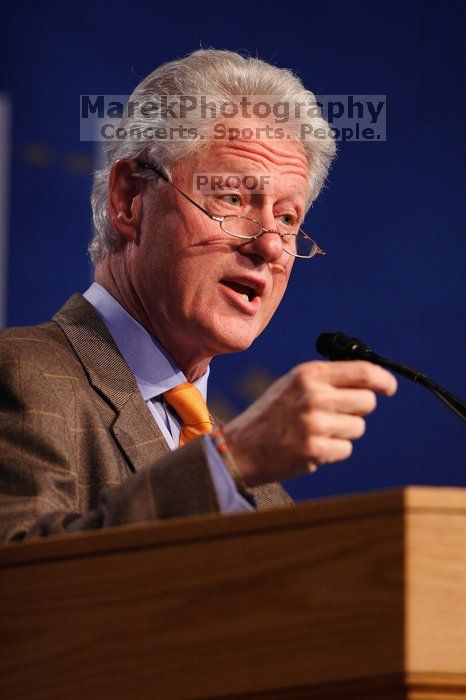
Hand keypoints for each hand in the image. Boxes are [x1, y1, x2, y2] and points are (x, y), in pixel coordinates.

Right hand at [223, 360, 396, 486]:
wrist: (240, 448)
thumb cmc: (272, 414)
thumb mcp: (293, 384)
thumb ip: (327, 379)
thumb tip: (371, 380)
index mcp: (308, 374)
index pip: (362, 372)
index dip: (383, 380)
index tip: (389, 387)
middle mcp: (314, 396)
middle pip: (367, 402)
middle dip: (359, 409)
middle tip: (339, 413)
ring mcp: (315, 425)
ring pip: (358, 427)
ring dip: (344, 431)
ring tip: (316, 431)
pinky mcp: (316, 451)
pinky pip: (346, 448)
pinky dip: (334, 450)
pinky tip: (311, 446)